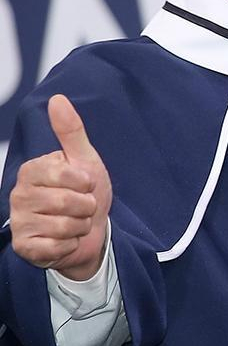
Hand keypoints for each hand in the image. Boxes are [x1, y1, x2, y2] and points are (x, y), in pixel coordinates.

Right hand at [9, 94, 111, 279]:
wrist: (91, 231)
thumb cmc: (85, 192)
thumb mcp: (84, 159)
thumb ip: (71, 130)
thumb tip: (57, 98)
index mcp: (31, 170)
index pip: (63, 174)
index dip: (84, 182)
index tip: (85, 184)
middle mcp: (19, 194)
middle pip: (65, 202)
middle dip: (86, 207)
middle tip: (83, 207)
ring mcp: (19, 222)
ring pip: (63, 226)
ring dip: (80, 226)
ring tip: (76, 222)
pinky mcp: (24, 247)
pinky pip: (56, 247)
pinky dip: (71, 244)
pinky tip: (67, 240)